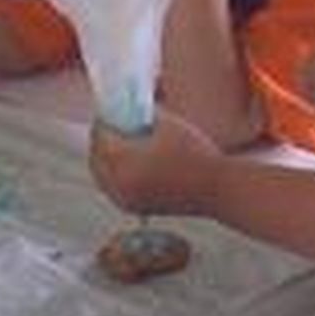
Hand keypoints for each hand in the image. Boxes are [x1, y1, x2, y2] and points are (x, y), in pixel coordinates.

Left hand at [89, 107, 221, 215]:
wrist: (218, 189)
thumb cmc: (195, 154)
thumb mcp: (166, 123)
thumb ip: (142, 113)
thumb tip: (131, 107)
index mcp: (121, 163)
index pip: (99, 137)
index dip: (105, 121)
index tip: (111, 110)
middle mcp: (118, 186)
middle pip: (96, 158)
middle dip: (102, 140)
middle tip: (115, 125)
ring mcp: (126, 200)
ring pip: (103, 176)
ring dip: (108, 158)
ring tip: (124, 142)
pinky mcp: (137, 208)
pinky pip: (115, 189)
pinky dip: (117, 175)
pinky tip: (134, 162)